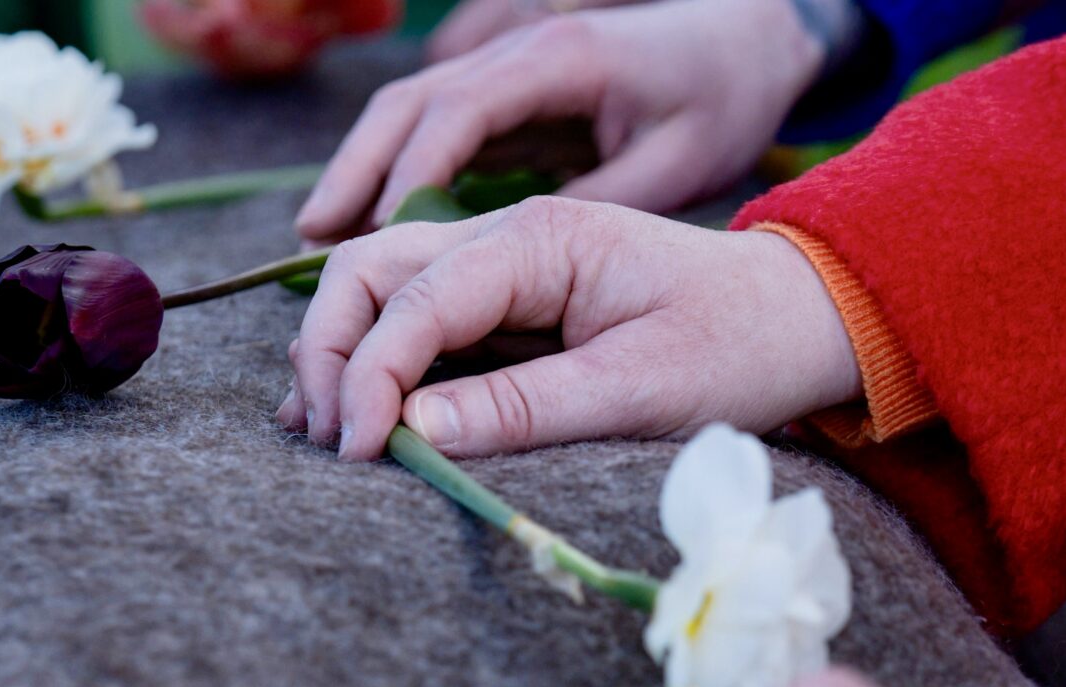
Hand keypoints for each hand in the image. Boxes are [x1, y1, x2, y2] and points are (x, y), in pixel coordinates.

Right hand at [278, 197, 861, 458]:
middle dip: (331, 351)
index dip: (370, 374)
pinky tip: (354, 414)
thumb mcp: (640, 388)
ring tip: (318, 432)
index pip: (414, 297)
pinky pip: (416, 319)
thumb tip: (413, 431)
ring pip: (379, 287)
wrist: (797, 320)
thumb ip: (525, 407)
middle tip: (325, 441)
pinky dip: (375, 362)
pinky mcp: (505, 302)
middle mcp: (506, 235)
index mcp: (539, 239)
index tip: (359, 452)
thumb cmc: (736, 348)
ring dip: (340, 353)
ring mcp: (500, 264)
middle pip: (369, 270)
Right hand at [294, 0, 827, 240]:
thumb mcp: (681, 164)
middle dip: (354, 174)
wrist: (754, 35)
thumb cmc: (725, 100)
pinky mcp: (514, 90)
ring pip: (408, 111)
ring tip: (316, 240)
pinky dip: (393, 170)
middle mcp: (519, 53)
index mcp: (557, 62)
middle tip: (311, 243)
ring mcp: (511, 66)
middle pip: (406, 106)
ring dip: (360, 171)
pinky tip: (372, 225)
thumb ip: (601, 203)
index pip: (454, 118)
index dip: (404, 181)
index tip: (372, 241)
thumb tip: (518, 271)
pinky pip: (434, 125)